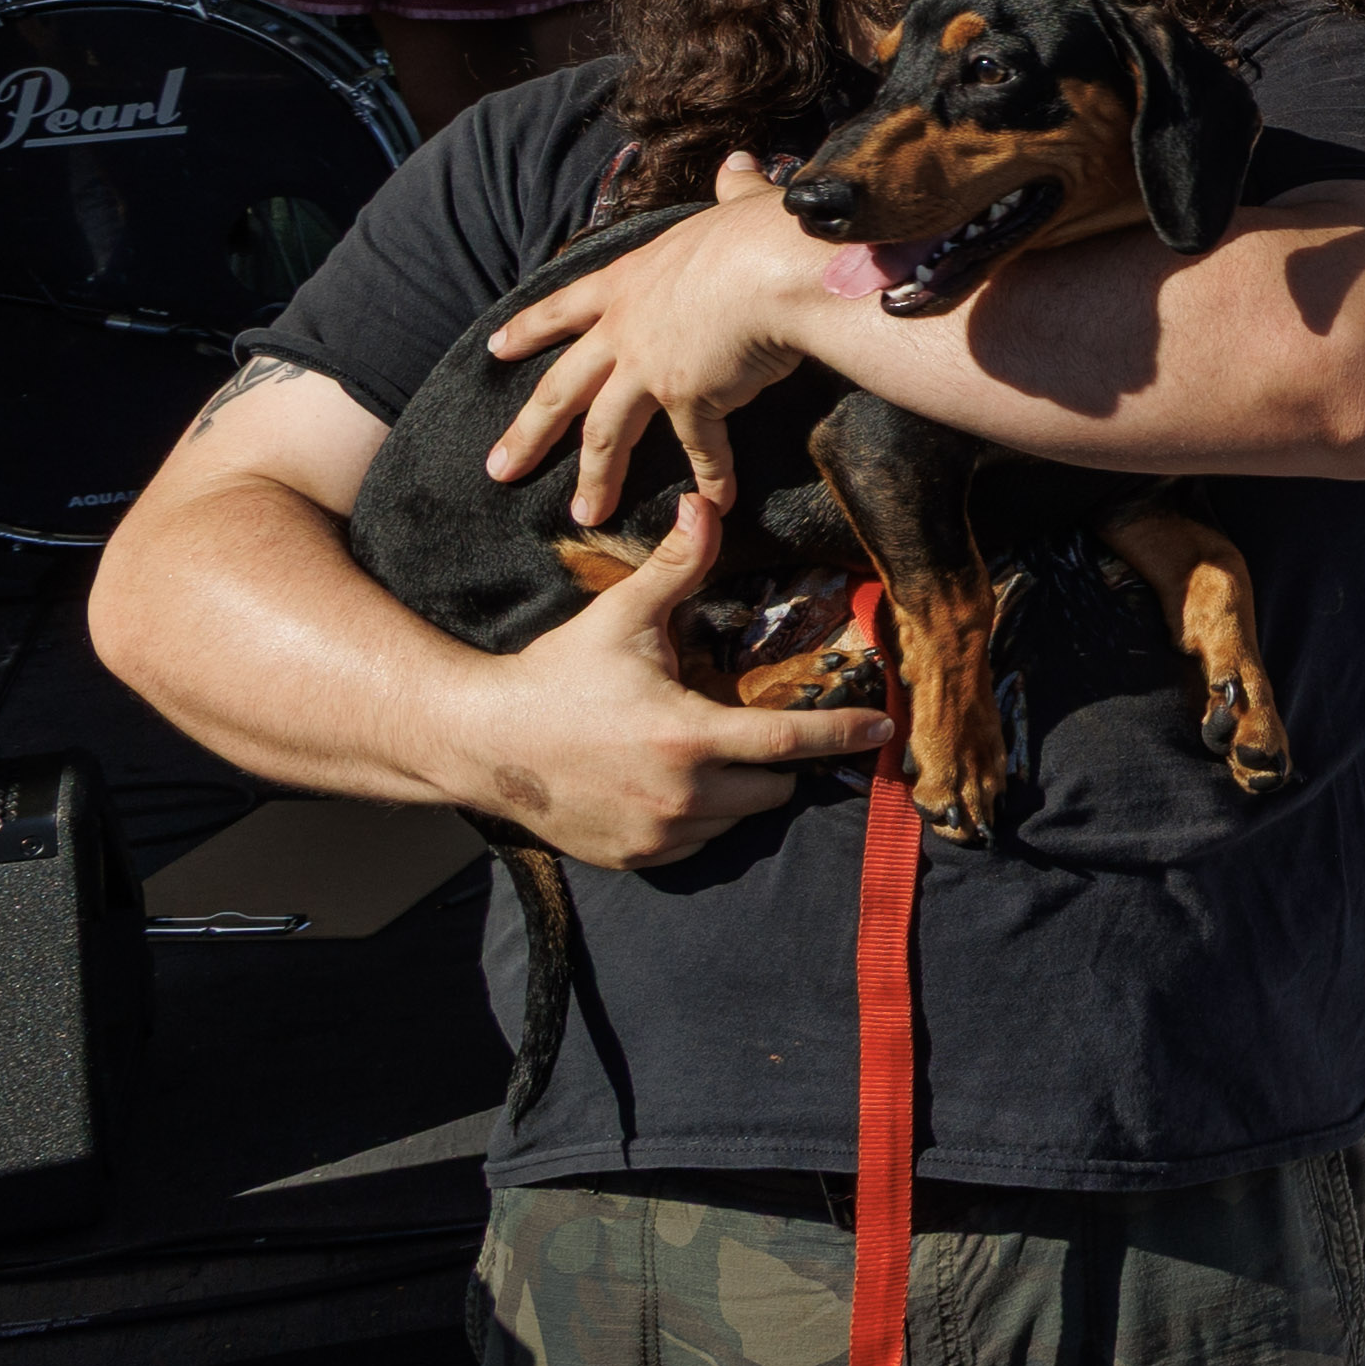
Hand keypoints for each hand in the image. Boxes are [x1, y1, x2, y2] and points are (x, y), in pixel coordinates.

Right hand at [454, 495, 895, 867]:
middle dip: (777, 761)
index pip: (789, 741)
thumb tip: (705, 506)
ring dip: (736, 791)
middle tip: (752, 727)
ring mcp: (658, 835)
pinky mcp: (636, 859)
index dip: (841, 734)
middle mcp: (681, 797)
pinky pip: (696, 844)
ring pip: (736, 820)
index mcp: (688, 737)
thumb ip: (677, 568)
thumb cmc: (555, 676)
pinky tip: (666, 783)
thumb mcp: (620, 617)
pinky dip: (698, 818)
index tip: (883, 728)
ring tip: (699, 752)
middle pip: (772, 788)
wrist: (481, 743)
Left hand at [488, 156, 821, 521]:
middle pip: (562, 387)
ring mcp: (650, 369)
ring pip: (605, 432)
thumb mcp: (739, 206)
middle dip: (527, 431)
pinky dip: (710, 478)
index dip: (529, 330)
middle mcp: (626, 330)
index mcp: (630, 282)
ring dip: (594, 477)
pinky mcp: (689, 400)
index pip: (565, 308)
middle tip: (497, 468)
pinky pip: (700, 449)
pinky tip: (712, 504)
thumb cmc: (759, 231)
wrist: (775, 266)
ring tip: (583, 516)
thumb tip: (742, 162)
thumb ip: (735, 191)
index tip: (495, 351)